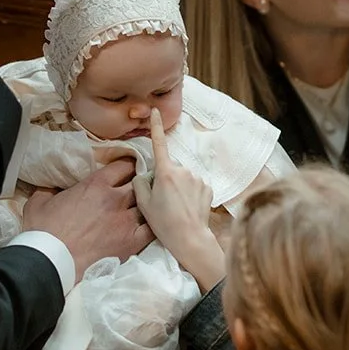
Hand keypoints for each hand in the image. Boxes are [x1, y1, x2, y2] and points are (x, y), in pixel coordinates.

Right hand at [22, 158, 150, 275]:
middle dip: (139, 185)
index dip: (127, 167)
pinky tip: (148, 228)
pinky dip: (151, 227)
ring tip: (144, 209)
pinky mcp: (131, 242)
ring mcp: (126, 221)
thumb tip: (49, 188)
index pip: (123, 166)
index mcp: (96, 185)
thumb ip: (49, 190)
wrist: (51, 262)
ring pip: (148, 206)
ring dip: (146, 207)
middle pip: (139, 184)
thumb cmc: (43, 232)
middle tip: (137, 189)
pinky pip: (151, 230)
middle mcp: (115, 199)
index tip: (127, 171)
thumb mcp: (39, 202)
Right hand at [136, 109, 222, 291]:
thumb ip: (140, 183)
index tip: (156, 111)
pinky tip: (189, 207)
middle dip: (167, 178)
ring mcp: (198, 178)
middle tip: (164, 201)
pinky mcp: (208, 186)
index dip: (156, 127)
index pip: (159, 145)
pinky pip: (196, 185)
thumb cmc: (164, 222)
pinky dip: (191, 193)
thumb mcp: (144, 204)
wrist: (190, 238)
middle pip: (171, 168)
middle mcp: (183, 170)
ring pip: (184, 177)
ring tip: (177, 207)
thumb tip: (144, 174)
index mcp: (165, 172)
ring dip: (180, 187)